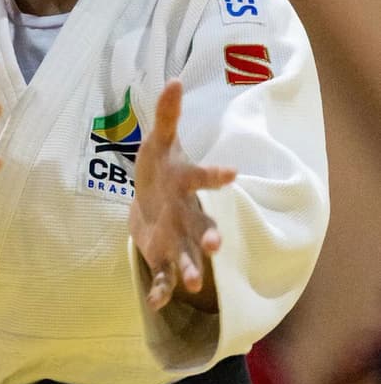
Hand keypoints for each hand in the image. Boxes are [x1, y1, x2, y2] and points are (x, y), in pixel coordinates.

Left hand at [129, 80, 235, 312]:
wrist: (151, 200)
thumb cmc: (159, 168)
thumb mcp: (159, 142)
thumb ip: (166, 116)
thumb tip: (173, 80)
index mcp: (186, 184)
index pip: (202, 178)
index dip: (215, 175)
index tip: (232, 173)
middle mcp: (187, 214)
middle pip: (202, 226)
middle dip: (207, 237)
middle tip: (213, 248)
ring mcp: (177, 239)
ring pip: (187, 257)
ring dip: (189, 269)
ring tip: (194, 284)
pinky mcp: (162, 259)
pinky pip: (162, 277)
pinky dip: (160, 290)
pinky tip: (154, 303)